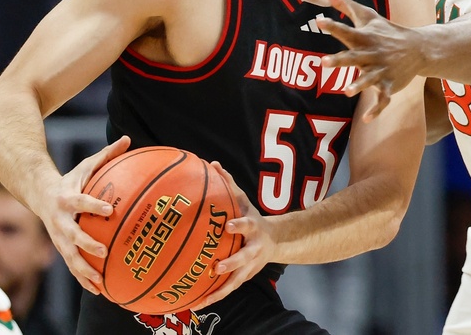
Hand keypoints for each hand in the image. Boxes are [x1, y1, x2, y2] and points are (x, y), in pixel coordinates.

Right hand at [35, 135, 130, 293]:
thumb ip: (107, 155)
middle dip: (86, 245)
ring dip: (83, 271)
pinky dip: (83, 279)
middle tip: (104, 253)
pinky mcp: (61, 247)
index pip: (81, 202)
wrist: (38, 193)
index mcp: (67, 198)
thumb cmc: (71, 178)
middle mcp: (60, 220)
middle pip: (72, 236)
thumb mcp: (86, 165)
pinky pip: (72, 265)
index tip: (110, 210)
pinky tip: (98, 291)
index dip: (94, 205)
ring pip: (69, 257)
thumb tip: (127, 139)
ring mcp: (58, 236)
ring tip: (99, 284)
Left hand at [195, 162, 273, 308]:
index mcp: (254, 228)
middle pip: (244, 258)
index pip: (247, 225)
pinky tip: (194, 306)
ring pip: (235, 281)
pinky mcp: (243, 278)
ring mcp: (250, 267)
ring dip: (220, 290)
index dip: (239, 225)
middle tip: (217, 267)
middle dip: (232, 263)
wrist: (277, 242)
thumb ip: (229, 184)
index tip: (228, 225)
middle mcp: (254, 249)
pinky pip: (226, 290)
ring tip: (202, 299)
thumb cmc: (252, 219)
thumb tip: (213, 164)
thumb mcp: (244, 201)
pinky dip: (212, 298)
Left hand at [316, 0, 425, 120]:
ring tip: (347, 91)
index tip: (320, 22)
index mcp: (365, 38)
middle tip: (323, 62)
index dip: (333, 26)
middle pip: (353, 57)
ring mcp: (382, 70)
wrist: (418, 48)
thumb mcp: (366, 15)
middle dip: (340, 60)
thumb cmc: (386, 31)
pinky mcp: (390, 85)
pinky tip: (367, 119)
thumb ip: (343, 3)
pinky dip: (377, 110)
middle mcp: (372, 54)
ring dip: (359, 84)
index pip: (346, 31)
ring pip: (369, 79)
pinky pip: (383, 99)